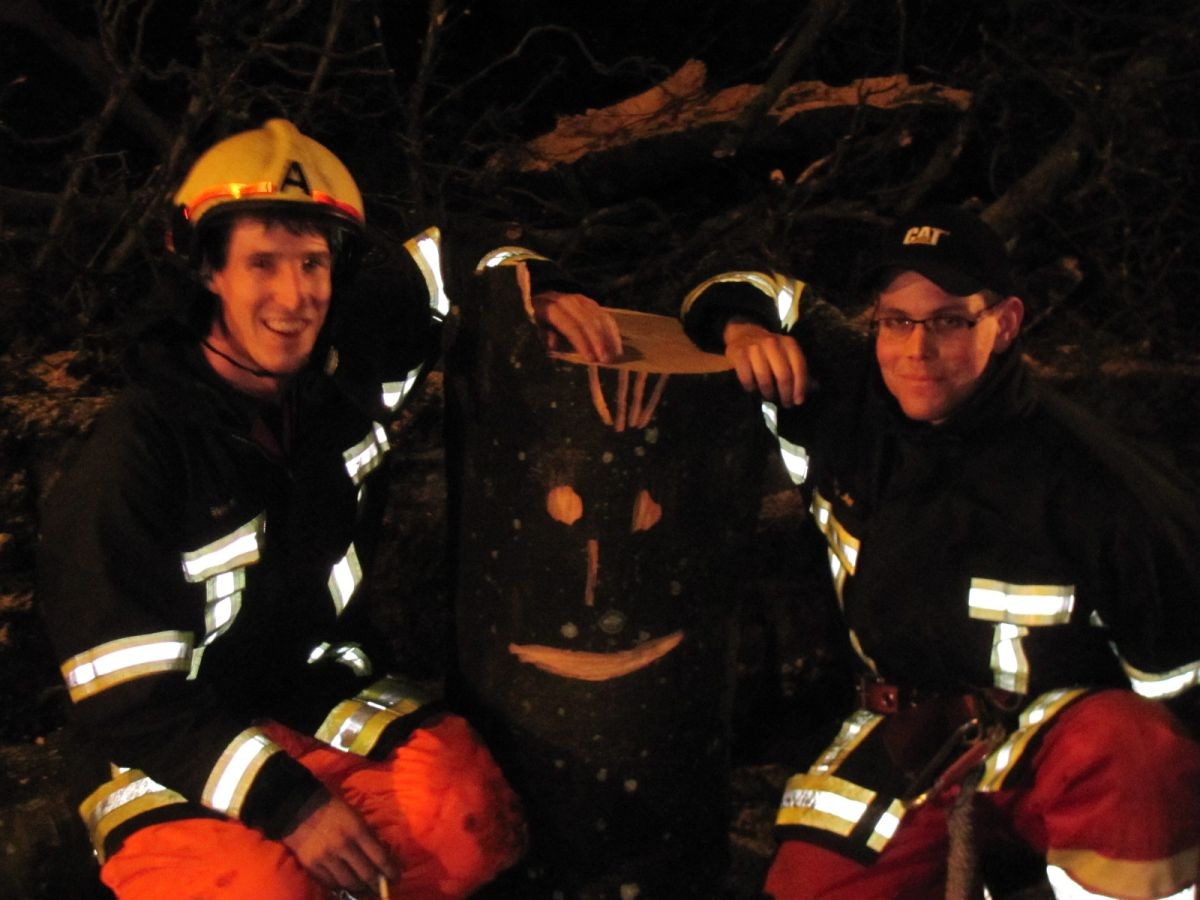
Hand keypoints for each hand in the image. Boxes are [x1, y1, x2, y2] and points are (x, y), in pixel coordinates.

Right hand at [281, 794, 399, 893]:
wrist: (298, 807)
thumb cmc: (333, 809)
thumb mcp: (356, 816)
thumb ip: (368, 836)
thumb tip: (383, 855)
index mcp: (357, 830)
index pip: (380, 858)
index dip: (391, 871)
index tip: (396, 877)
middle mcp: (343, 846)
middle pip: (366, 875)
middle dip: (378, 884)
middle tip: (383, 888)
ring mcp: (326, 858)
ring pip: (348, 883)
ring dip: (361, 889)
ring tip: (366, 889)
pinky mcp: (311, 866)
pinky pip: (330, 883)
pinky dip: (341, 887)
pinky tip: (348, 886)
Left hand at [531, 291, 622, 362]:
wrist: (541, 298)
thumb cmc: (538, 321)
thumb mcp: (535, 329)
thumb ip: (544, 337)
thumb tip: (553, 345)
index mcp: (550, 308)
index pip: (569, 325)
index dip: (581, 342)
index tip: (591, 359)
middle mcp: (567, 301)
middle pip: (587, 321)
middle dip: (599, 341)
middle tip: (606, 360)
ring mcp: (581, 301)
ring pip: (599, 317)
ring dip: (609, 337)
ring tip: (615, 355)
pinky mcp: (591, 303)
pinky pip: (604, 315)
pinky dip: (612, 330)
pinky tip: (616, 344)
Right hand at [724, 319, 807, 406]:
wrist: (744, 333)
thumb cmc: (770, 350)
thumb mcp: (786, 355)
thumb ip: (799, 371)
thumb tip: (815, 389)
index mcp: (788, 343)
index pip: (799, 367)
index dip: (800, 387)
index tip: (798, 401)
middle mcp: (772, 343)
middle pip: (783, 375)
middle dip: (785, 394)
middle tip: (785, 404)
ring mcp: (754, 348)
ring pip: (765, 379)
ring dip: (768, 393)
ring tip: (769, 398)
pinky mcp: (738, 354)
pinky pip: (747, 378)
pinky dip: (751, 388)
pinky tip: (753, 390)